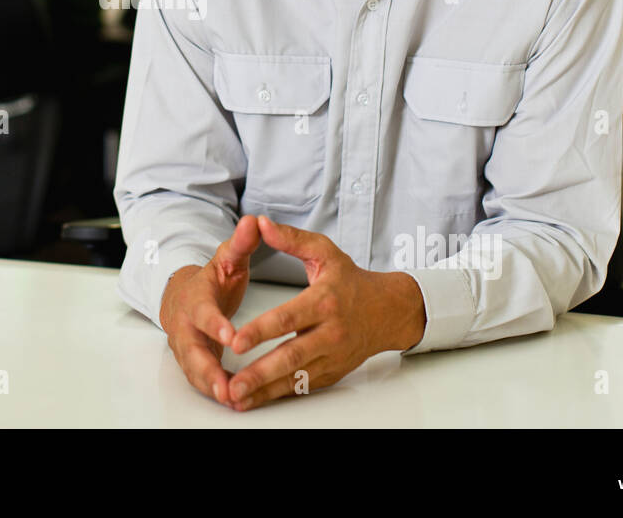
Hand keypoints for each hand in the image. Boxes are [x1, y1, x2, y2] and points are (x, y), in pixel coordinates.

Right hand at [159, 215, 261, 405]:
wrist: (182, 297)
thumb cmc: (209, 280)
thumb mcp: (225, 259)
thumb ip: (240, 244)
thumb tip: (253, 221)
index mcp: (196, 300)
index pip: (204, 314)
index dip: (216, 325)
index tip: (232, 336)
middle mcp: (187, 327)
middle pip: (193, 351)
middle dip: (209, 370)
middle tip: (227, 386)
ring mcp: (187, 347)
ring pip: (195, 371)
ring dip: (212, 386)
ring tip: (233, 400)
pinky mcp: (193, 363)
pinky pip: (202, 380)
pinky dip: (215, 391)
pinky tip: (236, 401)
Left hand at [224, 216, 425, 410]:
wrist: (390, 311)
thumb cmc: (352, 280)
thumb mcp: (325, 252)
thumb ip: (291, 239)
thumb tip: (260, 223)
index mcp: (324, 301)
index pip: (288, 319)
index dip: (260, 331)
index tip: (235, 341)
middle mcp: (330, 333)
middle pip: (291, 356)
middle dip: (259, 372)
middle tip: (232, 384)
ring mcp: (332, 356)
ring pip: (295, 378)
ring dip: (264, 390)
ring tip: (236, 398)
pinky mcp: (332, 372)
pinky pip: (303, 386)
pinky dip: (278, 394)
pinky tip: (256, 400)